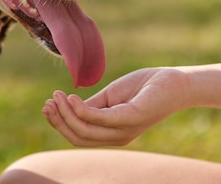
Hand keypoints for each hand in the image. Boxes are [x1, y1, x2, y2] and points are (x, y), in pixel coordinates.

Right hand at [42, 67, 188, 146]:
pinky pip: (99, 118)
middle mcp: (117, 137)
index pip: (79, 136)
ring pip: (85, 130)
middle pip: (78, 138)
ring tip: (56, 96)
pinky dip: (81, 110)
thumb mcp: (111, 96)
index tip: (47, 105)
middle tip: (47, 102)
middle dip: (59, 121)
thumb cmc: (144, 87)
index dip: (59, 123)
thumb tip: (69, 108)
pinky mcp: (131, 118)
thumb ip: (92, 105)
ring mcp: (124, 130)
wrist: (174, 82)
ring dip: (66, 114)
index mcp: (111, 133)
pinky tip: (71, 98)